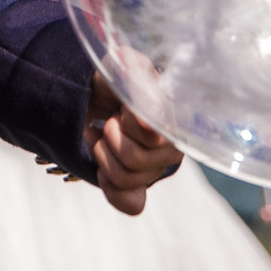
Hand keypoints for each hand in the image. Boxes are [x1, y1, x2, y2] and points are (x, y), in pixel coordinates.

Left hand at [86, 80, 181, 215]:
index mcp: (176, 121)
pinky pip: (132, 204)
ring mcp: (156, 168)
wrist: (94, 90)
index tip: (124, 106)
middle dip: (112, 138)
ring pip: (126, 181)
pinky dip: (112, 191)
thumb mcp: (123, 66)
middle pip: (137, 163)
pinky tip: (103, 172)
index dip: (128, 124)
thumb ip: (136, 83)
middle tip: (111, 121)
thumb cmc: (115, 77)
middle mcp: (172, 148)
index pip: (153, 140)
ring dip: (104, 156)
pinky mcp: (139, 186)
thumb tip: (147, 124)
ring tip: (105, 136)